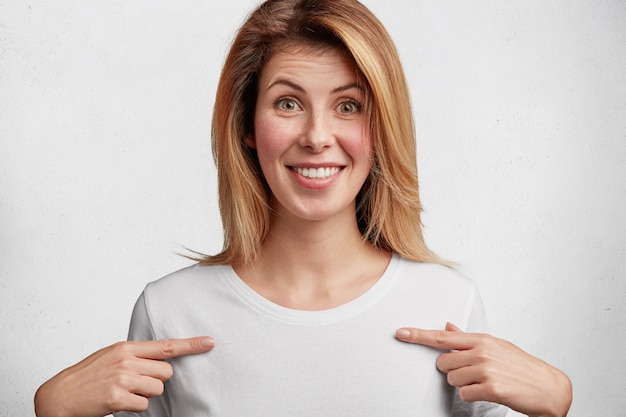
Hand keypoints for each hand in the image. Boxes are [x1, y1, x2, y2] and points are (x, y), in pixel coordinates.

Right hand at [34, 337, 214, 416]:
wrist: (59, 395)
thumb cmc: (87, 376)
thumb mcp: (111, 356)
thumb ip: (135, 355)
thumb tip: (161, 360)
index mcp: (126, 347)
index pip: (166, 345)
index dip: (191, 344)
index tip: (210, 342)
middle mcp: (126, 360)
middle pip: (166, 372)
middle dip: (155, 380)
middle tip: (134, 383)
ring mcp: (122, 378)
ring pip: (157, 389)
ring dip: (144, 395)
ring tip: (123, 391)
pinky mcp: (118, 397)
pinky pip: (143, 405)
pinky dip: (134, 407)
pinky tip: (117, 402)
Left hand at [395, 323, 571, 416]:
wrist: (549, 387)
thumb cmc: (521, 366)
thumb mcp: (496, 346)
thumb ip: (468, 339)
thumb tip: (448, 327)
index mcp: (481, 339)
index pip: (443, 337)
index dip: (418, 335)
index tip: (401, 333)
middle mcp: (481, 351)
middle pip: (443, 362)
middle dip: (453, 370)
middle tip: (473, 373)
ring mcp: (485, 369)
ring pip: (452, 379)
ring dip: (463, 384)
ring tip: (484, 382)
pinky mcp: (490, 387)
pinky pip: (464, 393)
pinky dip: (472, 395)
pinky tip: (488, 392)